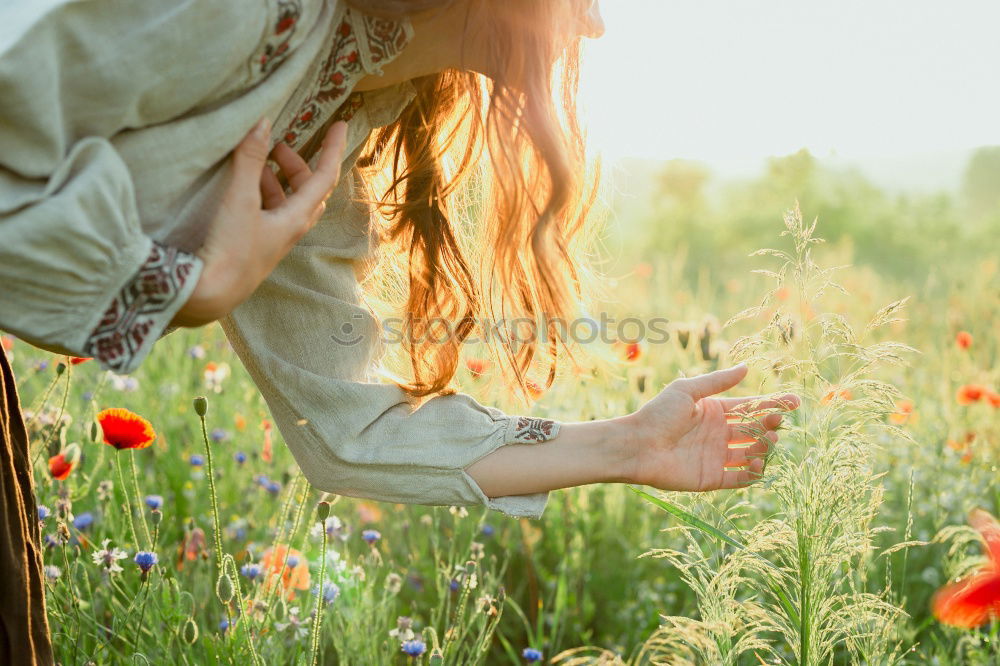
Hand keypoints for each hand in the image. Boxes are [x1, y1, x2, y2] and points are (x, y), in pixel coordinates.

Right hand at [171, 118, 348, 326]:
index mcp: (296, 219)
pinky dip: (261, 194)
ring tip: (257, 162)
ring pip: (286, 202)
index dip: (333, 149)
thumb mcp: (239, 200)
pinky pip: (268, 213)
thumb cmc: (230, 250)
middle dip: (298, 164)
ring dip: (277, 179)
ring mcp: (274, 239)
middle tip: (278, 145)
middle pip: (308, 191)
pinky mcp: (256, 245)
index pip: (324, 177)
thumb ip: (249, 160)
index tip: (340, 125)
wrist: (209, 295)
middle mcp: (290, 229)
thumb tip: (262, 123)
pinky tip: (242, 188)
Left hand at [621, 364, 799, 490]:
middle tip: (775, 422)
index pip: (750, 408)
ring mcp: (716, 456)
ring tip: (767, 441)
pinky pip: (740, 478)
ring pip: (752, 454)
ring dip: (764, 448)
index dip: (773, 404)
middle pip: (754, 430)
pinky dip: (753, 473)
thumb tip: (745, 367)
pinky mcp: (712, 478)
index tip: (794, 401)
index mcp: (714, 412)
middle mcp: (718, 434)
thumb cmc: (658, 414)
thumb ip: (717, 381)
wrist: (637, 446)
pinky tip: (757, 463)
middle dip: (770, 425)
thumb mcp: (687, 391)